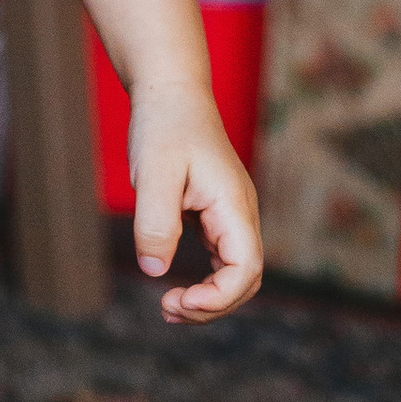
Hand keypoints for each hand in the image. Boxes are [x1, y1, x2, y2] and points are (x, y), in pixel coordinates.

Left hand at [125, 77, 262, 322]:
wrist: (170, 92)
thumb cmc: (164, 126)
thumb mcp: (154, 172)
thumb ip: (155, 222)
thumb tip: (155, 271)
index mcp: (234, 204)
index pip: (247, 268)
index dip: (219, 296)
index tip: (179, 299)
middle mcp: (240, 213)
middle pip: (246, 279)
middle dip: (213, 306)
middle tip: (168, 309)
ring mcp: (230, 215)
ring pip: (235, 273)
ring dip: (209, 299)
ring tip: (169, 308)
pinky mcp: (214, 215)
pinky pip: (220, 260)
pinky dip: (203, 282)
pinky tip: (174, 288)